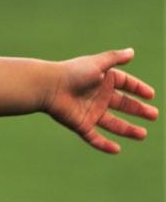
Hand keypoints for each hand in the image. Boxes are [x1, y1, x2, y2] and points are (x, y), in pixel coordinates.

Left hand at [43, 48, 157, 153]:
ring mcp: (90, 111)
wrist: (48, 87)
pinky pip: (94, 137)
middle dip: (138, 110)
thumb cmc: (73, 73)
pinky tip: (116, 149)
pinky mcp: (80, 124)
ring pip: (112, 123)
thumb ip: (115, 58)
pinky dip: (104, 144)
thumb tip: (132, 51)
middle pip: (122, 104)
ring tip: (143, 135)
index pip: (125, 84)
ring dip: (127, 129)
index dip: (138, 89)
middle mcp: (98, 96)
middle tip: (154, 115)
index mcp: (103, 80)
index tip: (151, 95)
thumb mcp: (97, 64)